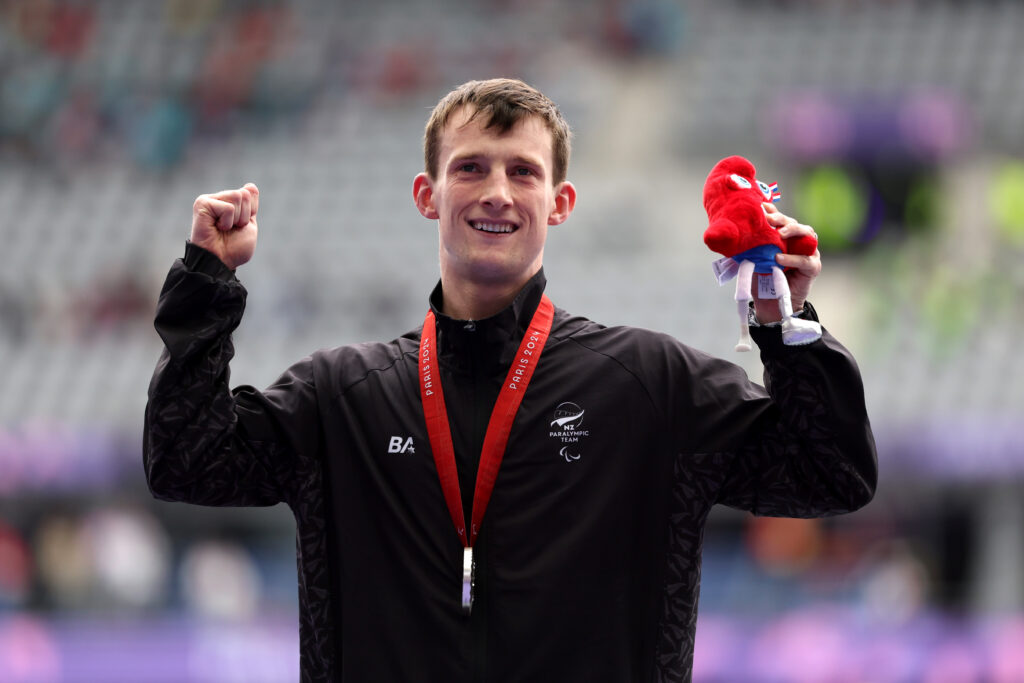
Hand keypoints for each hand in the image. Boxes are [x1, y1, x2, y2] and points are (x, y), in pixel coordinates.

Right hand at [190, 183, 259, 269]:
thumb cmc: (233, 249)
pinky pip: (228, 207)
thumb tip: (250, 186)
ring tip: (223, 228)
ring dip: (236, 219)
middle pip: (244, 194)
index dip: (250, 212)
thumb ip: (251, 206)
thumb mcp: (249, 226)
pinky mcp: (202, 204)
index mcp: (228, 203)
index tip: (240, 226)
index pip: (250, 193)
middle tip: (231, 229)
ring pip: (237, 197)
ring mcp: (208, 200)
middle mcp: (217, 199)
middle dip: (244, 216)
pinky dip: (227, 222)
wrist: (220, 262)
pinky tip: (216, 228)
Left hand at [753, 203, 821, 321]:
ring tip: (780, 233)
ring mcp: (808, 252)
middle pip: (794, 222)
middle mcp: (798, 240)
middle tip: (769, 219)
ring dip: (793, 230)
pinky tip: (779, 257)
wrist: (770, 304)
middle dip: (781, 218)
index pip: (780, 219)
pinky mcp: (813, 267)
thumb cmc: (762, 279)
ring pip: (807, 233)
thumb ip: (748, 247)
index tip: (761, 206)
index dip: (772, 210)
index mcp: (784, 236)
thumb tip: (729, 236)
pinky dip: (792, 258)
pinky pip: (805, 259)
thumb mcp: (753, 259)